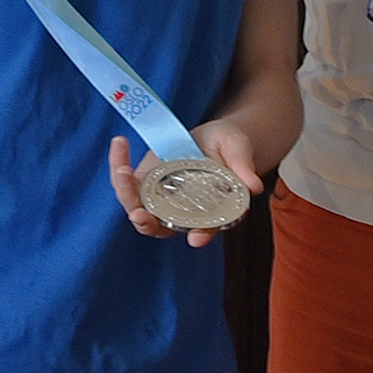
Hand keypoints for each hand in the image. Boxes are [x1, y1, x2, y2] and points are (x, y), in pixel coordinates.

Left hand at [108, 131, 259, 249]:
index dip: (203, 233)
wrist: (209, 136)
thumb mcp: (237, 147)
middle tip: (139, 213)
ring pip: (139, 208)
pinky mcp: (146, 183)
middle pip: (162, 227)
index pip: (207, 228)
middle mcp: (183, 212)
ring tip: (122, 169)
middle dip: (148, 223)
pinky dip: (119, 167)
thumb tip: (253, 186)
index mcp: (211, 211)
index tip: (196, 236)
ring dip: (126, 194)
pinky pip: (127, 183)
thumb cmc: (228, 145)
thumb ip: (243, 165)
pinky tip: (120, 144)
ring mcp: (161, 199)